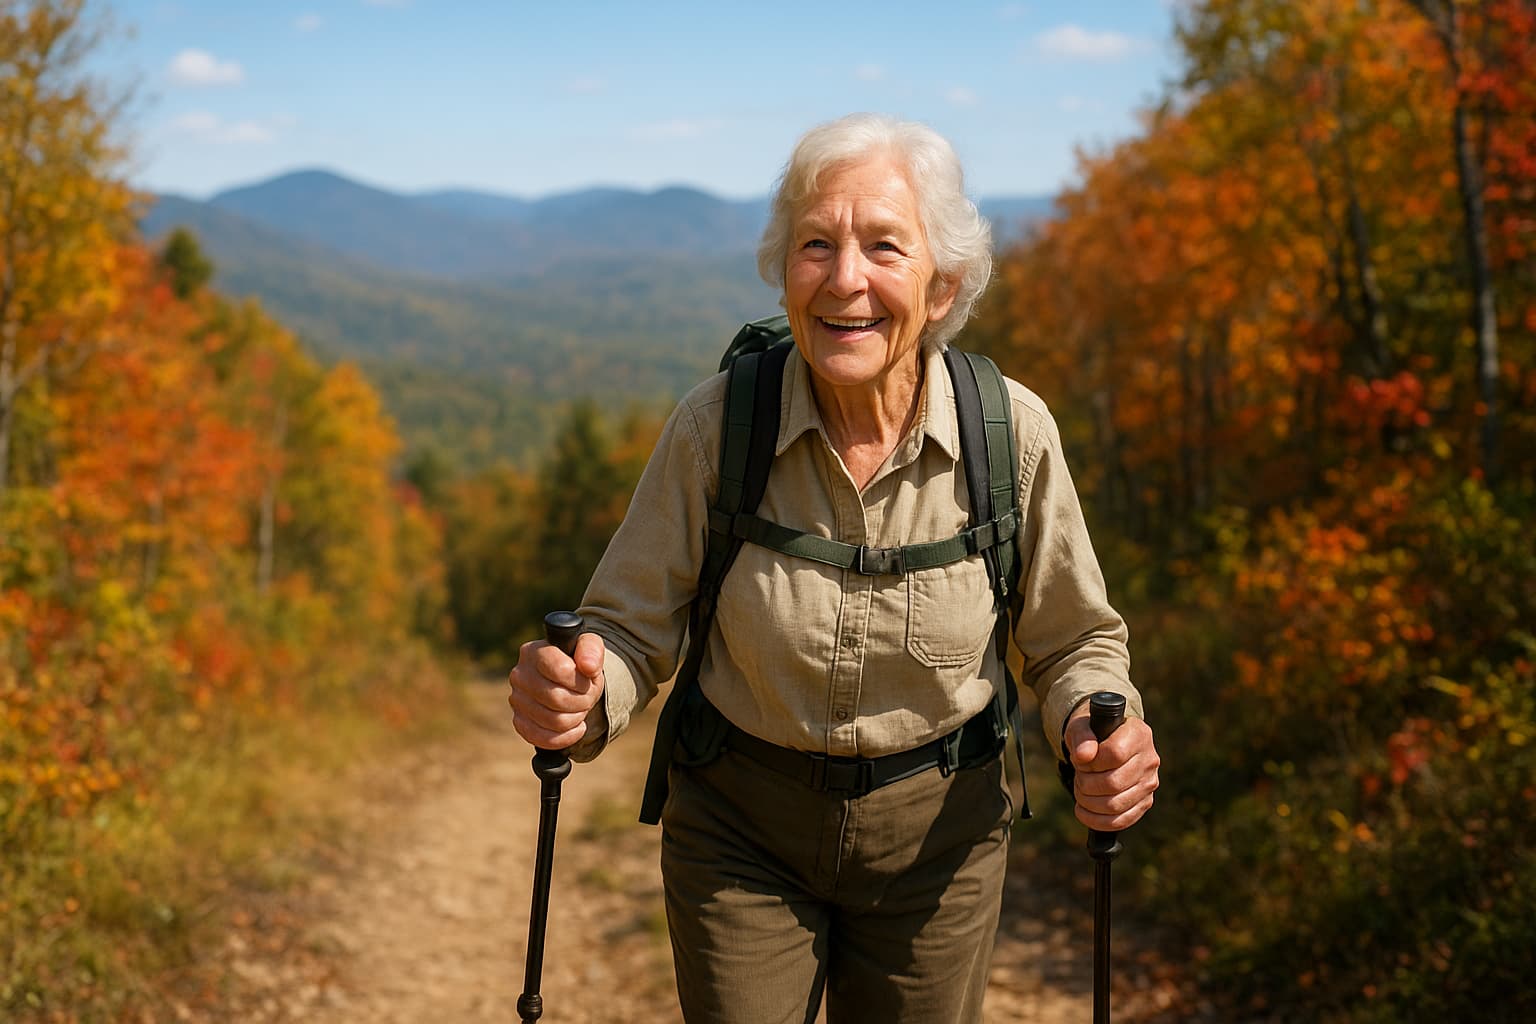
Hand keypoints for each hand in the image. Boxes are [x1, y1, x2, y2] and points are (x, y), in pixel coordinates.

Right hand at [507, 632, 605, 748]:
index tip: (588, 679)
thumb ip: (591, 650)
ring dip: (576, 718)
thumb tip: (589, 667)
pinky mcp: (519, 722)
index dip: (581, 680)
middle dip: (582, 701)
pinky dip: (567, 737)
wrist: (569, 682)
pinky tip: (576, 727)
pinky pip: (544, 739)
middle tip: (587, 697)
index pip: (561, 670)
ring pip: (554, 721)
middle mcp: (519, 675)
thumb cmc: (578, 662)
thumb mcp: (590, 647)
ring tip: (580, 708)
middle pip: (557, 698)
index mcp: (533, 652)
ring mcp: (517, 700)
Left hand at [1065, 701, 1159, 831]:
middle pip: (1113, 783)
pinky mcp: (1145, 803)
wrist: (1106, 743)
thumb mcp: (1082, 726)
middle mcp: (1149, 760)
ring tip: (1081, 790)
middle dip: (1085, 784)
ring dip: (1088, 802)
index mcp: (1138, 735)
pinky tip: (1083, 811)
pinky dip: (1096, 820)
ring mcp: (1149, 784)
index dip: (1091, 762)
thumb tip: (1083, 756)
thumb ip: (1081, 737)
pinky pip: (1121, 821)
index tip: (1081, 759)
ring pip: (1115, 805)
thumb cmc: (1093, 734)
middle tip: (1078, 777)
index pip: (1114, 754)